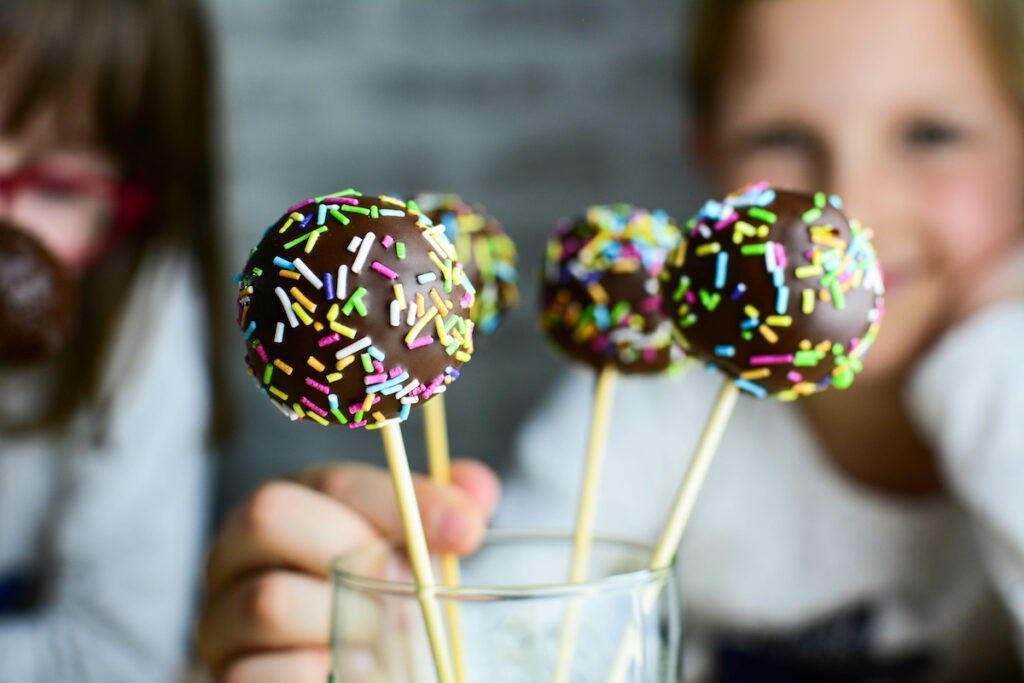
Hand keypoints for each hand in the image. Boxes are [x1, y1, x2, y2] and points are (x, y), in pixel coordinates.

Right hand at [196, 459, 499, 682]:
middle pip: (271, 516)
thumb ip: (439, 510)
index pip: (336, 482)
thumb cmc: (370, 595)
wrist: (331, 666)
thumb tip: (477, 491)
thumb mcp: (404, 547)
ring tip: (381, 637)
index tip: (468, 531)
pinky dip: (316, 674)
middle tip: (403, 590)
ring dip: (345, 623)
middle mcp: (238, 549)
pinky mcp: (226, 671)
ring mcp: (220, 613)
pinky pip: (259, 672)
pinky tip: (350, 671)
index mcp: (290, 501)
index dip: (405, 502)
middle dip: (354, 553)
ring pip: (270, 601)